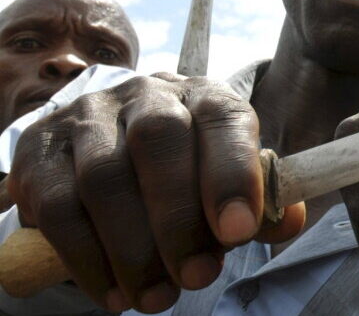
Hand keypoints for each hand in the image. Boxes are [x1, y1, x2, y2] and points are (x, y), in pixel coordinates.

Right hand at [5, 74, 304, 312]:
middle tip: (197, 277)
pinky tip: (113, 292)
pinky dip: (86, 258)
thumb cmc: (186, 170)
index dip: (232, 173)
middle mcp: (146, 95)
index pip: (222, 119)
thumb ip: (259, 203)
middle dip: (178, 218)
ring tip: (156, 297)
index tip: (239, 231)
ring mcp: (88, 117)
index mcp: (203, 96)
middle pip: (158, 140)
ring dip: (132, 249)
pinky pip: (57, 207)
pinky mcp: (39, 150)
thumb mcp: (225, 180)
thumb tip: (287, 220)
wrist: (107, 145)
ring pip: (104, 177)